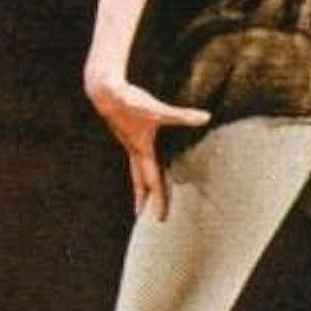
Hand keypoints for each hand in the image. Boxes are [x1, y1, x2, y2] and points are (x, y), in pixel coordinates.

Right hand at [84, 73, 209, 218]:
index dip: (157, 200)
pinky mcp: (127, 132)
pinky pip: (135, 156)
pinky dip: (138, 165)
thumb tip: (206, 117)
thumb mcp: (158, 111)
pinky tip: (142, 159)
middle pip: (139, 180)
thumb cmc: (130, 102)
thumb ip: (182, 115)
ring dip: (139, 182)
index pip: (152, 182)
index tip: (159, 219)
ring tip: (142, 192)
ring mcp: (129, 142)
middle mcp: (134, 150)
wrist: (105, 91)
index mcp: (142, 151)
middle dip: (142, 198)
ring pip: (135, 168)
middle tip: (142, 216)